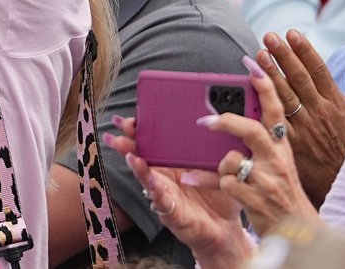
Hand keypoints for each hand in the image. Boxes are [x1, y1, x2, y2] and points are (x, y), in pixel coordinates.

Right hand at [104, 119, 253, 268]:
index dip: (142, 129)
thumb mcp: (218, 167)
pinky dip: (152, 188)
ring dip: (136, 164)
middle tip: (118, 128)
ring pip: (146, 176)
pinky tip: (148, 179)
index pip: (155, 142)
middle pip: (142, 155)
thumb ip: (212, 149)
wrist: (226, 228)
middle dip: (128, 141)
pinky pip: (159, 199)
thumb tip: (214, 124)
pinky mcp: (171, 212)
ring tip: (129, 153)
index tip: (133, 116)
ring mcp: (165, 193)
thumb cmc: (219, 196)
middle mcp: (165, 176)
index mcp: (174, 162)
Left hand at [208, 58, 319, 236]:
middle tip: (204, 120)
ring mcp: (267, 181)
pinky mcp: (256, 200)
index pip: (276, 110)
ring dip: (219, 164)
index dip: (264, 85)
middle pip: (252, 131)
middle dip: (226, 121)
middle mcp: (277, 160)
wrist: (297, 232)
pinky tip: (192, 177)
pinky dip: (208, 181)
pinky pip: (224, 183)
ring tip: (207, 168)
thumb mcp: (279, 162)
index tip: (251, 62)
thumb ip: (264, 139)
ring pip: (233, 160)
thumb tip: (239, 112)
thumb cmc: (281, 192)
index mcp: (282, 147)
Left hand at [255, 30, 344, 203]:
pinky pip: (274, 121)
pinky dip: (263, 105)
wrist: (341, 184)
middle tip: (268, 37)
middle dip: (283, 56)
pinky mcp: (290, 144)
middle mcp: (320, 113)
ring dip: (270, 74)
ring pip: (284, 96)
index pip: (318, 70)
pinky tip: (251, 90)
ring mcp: (304, 128)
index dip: (304, 50)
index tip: (292, 33)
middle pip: (298, 79)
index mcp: (336, 103)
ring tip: (258, 55)